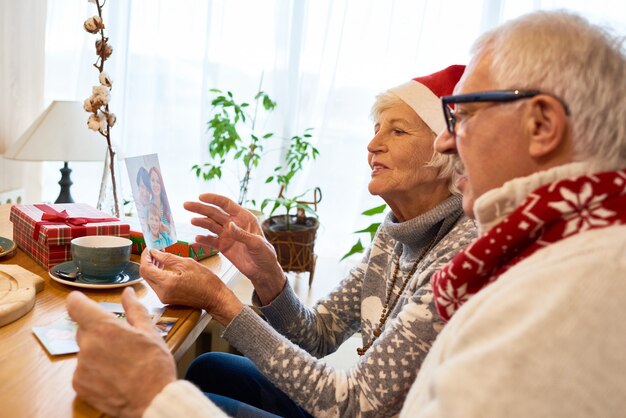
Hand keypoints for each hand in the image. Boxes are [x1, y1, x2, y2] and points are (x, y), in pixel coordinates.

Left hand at [66, 288, 175, 417]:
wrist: (152, 400)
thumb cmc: (154, 365)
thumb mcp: (149, 332)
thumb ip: (134, 309)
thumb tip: (128, 293)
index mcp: (104, 328)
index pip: (75, 305)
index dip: (78, 301)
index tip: (83, 302)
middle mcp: (87, 345)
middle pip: (84, 329)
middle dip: (99, 331)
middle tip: (120, 341)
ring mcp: (81, 366)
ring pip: (85, 350)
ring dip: (98, 352)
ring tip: (121, 363)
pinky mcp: (79, 384)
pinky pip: (83, 370)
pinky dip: (95, 371)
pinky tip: (113, 376)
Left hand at [140, 249, 243, 323]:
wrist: (215, 298)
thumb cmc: (206, 281)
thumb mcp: (188, 263)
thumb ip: (168, 257)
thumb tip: (154, 252)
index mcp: (167, 283)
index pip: (146, 268)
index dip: (145, 256)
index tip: (149, 248)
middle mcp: (162, 293)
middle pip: (145, 275)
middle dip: (148, 262)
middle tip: (155, 251)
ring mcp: (164, 298)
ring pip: (150, 280)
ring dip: (153, 268)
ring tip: (161, 258)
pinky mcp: (167, 299)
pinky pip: (157, 285)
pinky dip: (158, 275)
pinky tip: (165, 268)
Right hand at [184, 194, 285, 303]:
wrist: (263, 272)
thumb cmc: (265, 255)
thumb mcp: (257, 244)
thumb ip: (242, 235)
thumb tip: (229, 225)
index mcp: (244, 218)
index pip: (226, 204)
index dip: (214, 199)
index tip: (201, 197)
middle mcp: (234, 224)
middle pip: (214, 213)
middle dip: (201, 208)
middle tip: (187, 205)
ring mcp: (227, 235)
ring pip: (211, 225)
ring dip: (201, 222)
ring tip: (192, 221)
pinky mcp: (223, 246)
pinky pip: (211, 241)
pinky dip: (203, 240)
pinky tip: (197, 239)